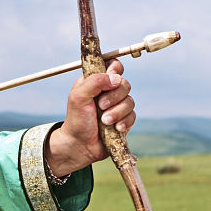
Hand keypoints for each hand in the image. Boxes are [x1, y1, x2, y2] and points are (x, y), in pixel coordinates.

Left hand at [45, 60, 135, 176]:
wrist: (80, 145)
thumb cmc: (76, 120)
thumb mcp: (78, 97)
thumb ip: (94, 82)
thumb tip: (115, 78)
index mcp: (96, 81)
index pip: (113, 65)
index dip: (115, 70)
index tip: (110, 79)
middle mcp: (108, 91)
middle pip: (124, 83)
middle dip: (114, 97)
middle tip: (100, 106)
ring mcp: (117, 105)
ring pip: (130, 101)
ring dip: (117, 112)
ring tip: (104, 122)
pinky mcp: (124, 119)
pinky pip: (133, 116)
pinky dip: (124, 122)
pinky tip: (115, 128)